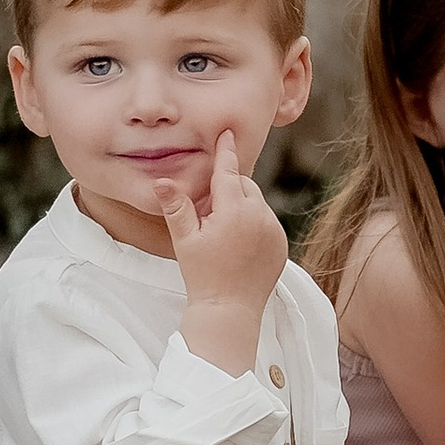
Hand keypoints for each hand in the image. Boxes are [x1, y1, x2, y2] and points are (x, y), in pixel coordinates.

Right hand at [161, 131, 287, 371]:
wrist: (230, 310)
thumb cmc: (202, 274)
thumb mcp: (185, 240)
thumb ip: (177, 207)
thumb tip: (162, 181)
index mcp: (235, 210)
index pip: (229, 171)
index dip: (225, 151)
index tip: (227, 133)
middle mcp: (260, 216)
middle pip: (244, 186)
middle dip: (228, 190)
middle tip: (208, 212)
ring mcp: (274, 230)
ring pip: (257, 203)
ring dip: (241, 206)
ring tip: (222, 232)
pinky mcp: (282, 244)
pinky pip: (267, 222)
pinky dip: (254, 223)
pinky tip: (238, 243)